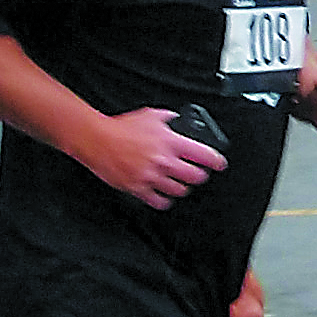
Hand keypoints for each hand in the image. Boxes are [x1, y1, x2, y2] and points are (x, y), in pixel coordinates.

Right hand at [88, 104, 226, 209]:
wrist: (97, 139)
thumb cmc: (121, 127)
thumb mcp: (151, 115)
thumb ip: (168, 118)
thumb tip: (176, 119)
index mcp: (170, 142)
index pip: (204, 155)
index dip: (216, 161)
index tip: (219, 164)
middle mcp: (164, 161)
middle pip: (195, 177)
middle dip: (199, 176)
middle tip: (197, 174)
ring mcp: (151, 176)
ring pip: (179, 191)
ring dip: (182, 188)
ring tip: (180, 184)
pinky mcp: (138, 188)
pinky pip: (158, 202)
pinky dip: (164, 201)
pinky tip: (164, 196)